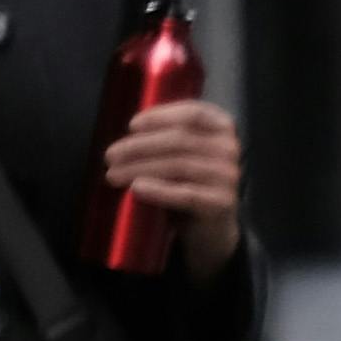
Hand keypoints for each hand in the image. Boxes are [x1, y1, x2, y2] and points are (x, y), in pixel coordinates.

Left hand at [105, 97, 244, 276]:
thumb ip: (163, 138)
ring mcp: (228, 176)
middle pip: (179, 140)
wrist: (210, 227)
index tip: (131, 126)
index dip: (160, 116)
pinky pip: (186, 194)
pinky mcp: (222, 203)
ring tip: (113, 175)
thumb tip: (130, 133)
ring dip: (139, 169)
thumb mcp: (180, 154)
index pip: (192, 113)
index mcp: (221, 127)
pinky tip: (136, 188)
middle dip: (139, 146)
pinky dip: (158, 190)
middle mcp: (230, 148)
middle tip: (110, 156)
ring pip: (178, 166)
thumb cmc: (189, 182)